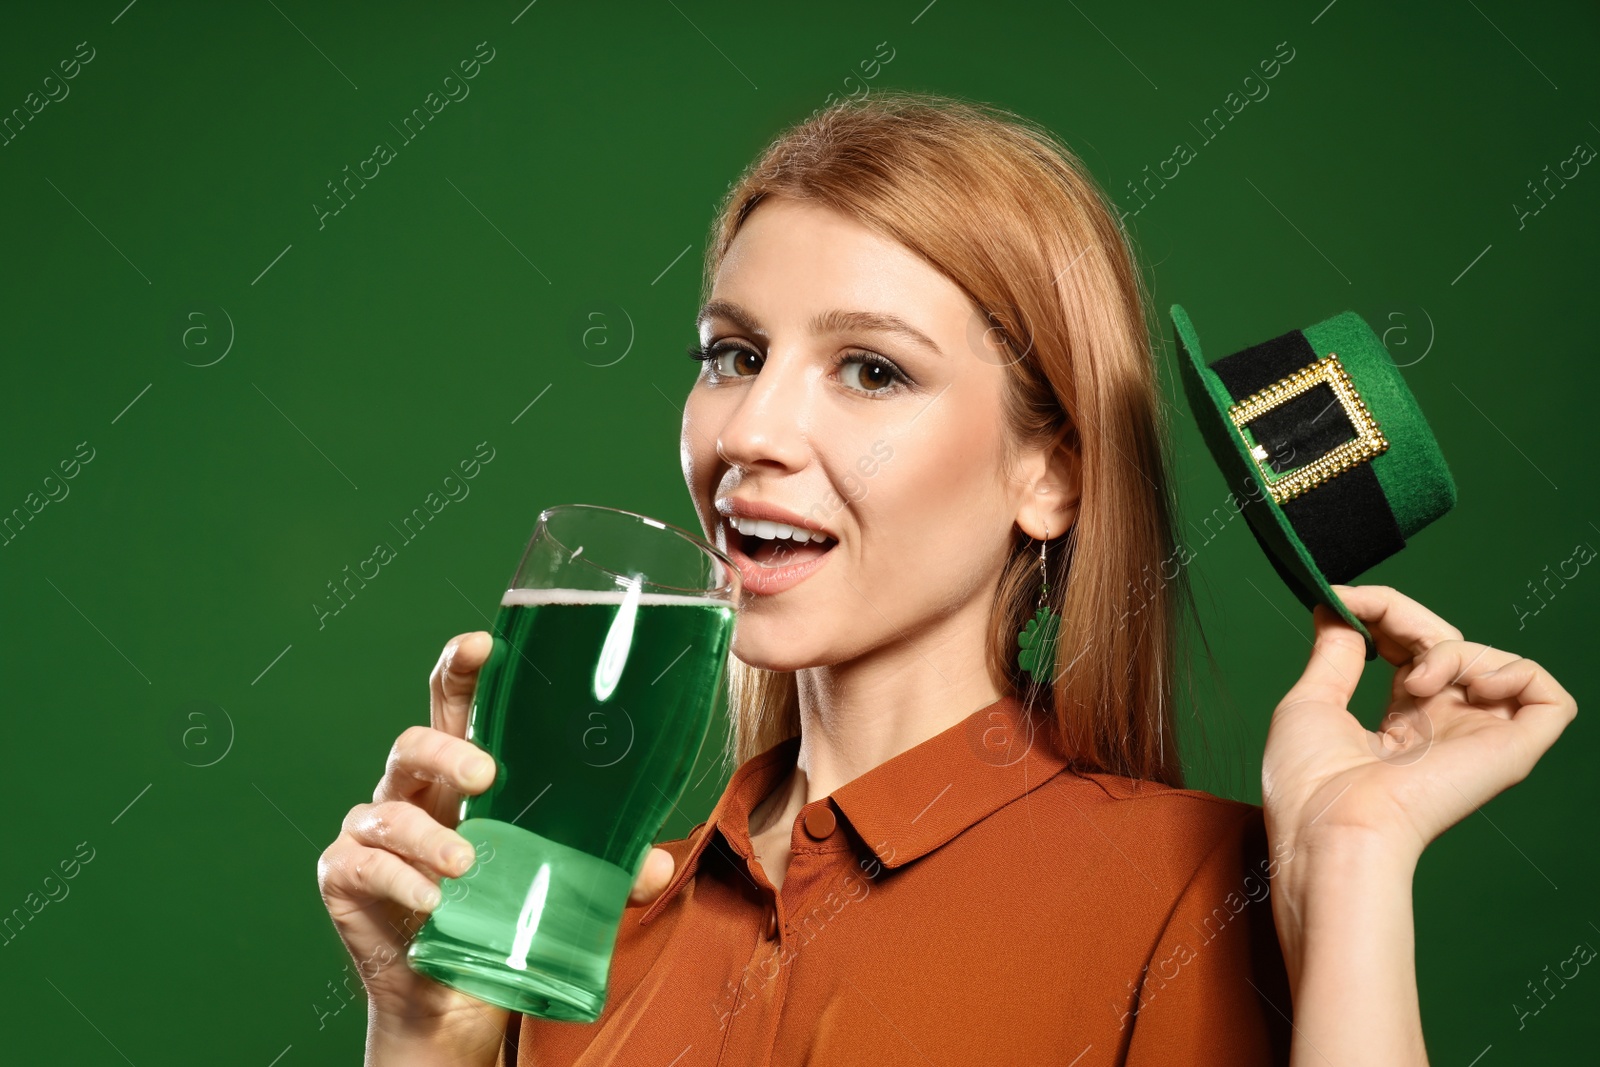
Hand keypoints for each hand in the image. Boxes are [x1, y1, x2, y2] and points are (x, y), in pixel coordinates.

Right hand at [317, 632, 678, 1060]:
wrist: (455, 998)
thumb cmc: (503, 914)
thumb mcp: (561, 885)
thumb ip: (608, 869)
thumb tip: (660, 863)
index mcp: (463, 773)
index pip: (457, 703)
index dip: (461, 667)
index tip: (482, 645)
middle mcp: (415, 791)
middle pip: (414, 740)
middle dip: (446, 747)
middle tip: (487, 772)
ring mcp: (374, 831)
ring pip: (387, 806)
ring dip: (428, 835)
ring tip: (467, 863)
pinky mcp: (346, 877)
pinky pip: (362, 864)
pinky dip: (399, 879)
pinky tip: (432, 901)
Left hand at [1261, 584, 1577, 866]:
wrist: (1332, 830)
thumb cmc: (1310, 784)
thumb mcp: (1311, 701)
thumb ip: (1334, 653)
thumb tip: (1338, 608)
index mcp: (1401, 724)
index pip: (1412, 650)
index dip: (1384, 614)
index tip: (1342, 598)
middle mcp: (1444, 730)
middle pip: (1450, 644)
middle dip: (1406, 616)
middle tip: (1369, 617)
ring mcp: (1478, 739)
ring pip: (1491, 661)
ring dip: (1450, 647)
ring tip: (1414, 678)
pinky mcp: (1510, 753)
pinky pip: (1546, 696)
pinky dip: (1515, 671)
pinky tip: (1471, 684)